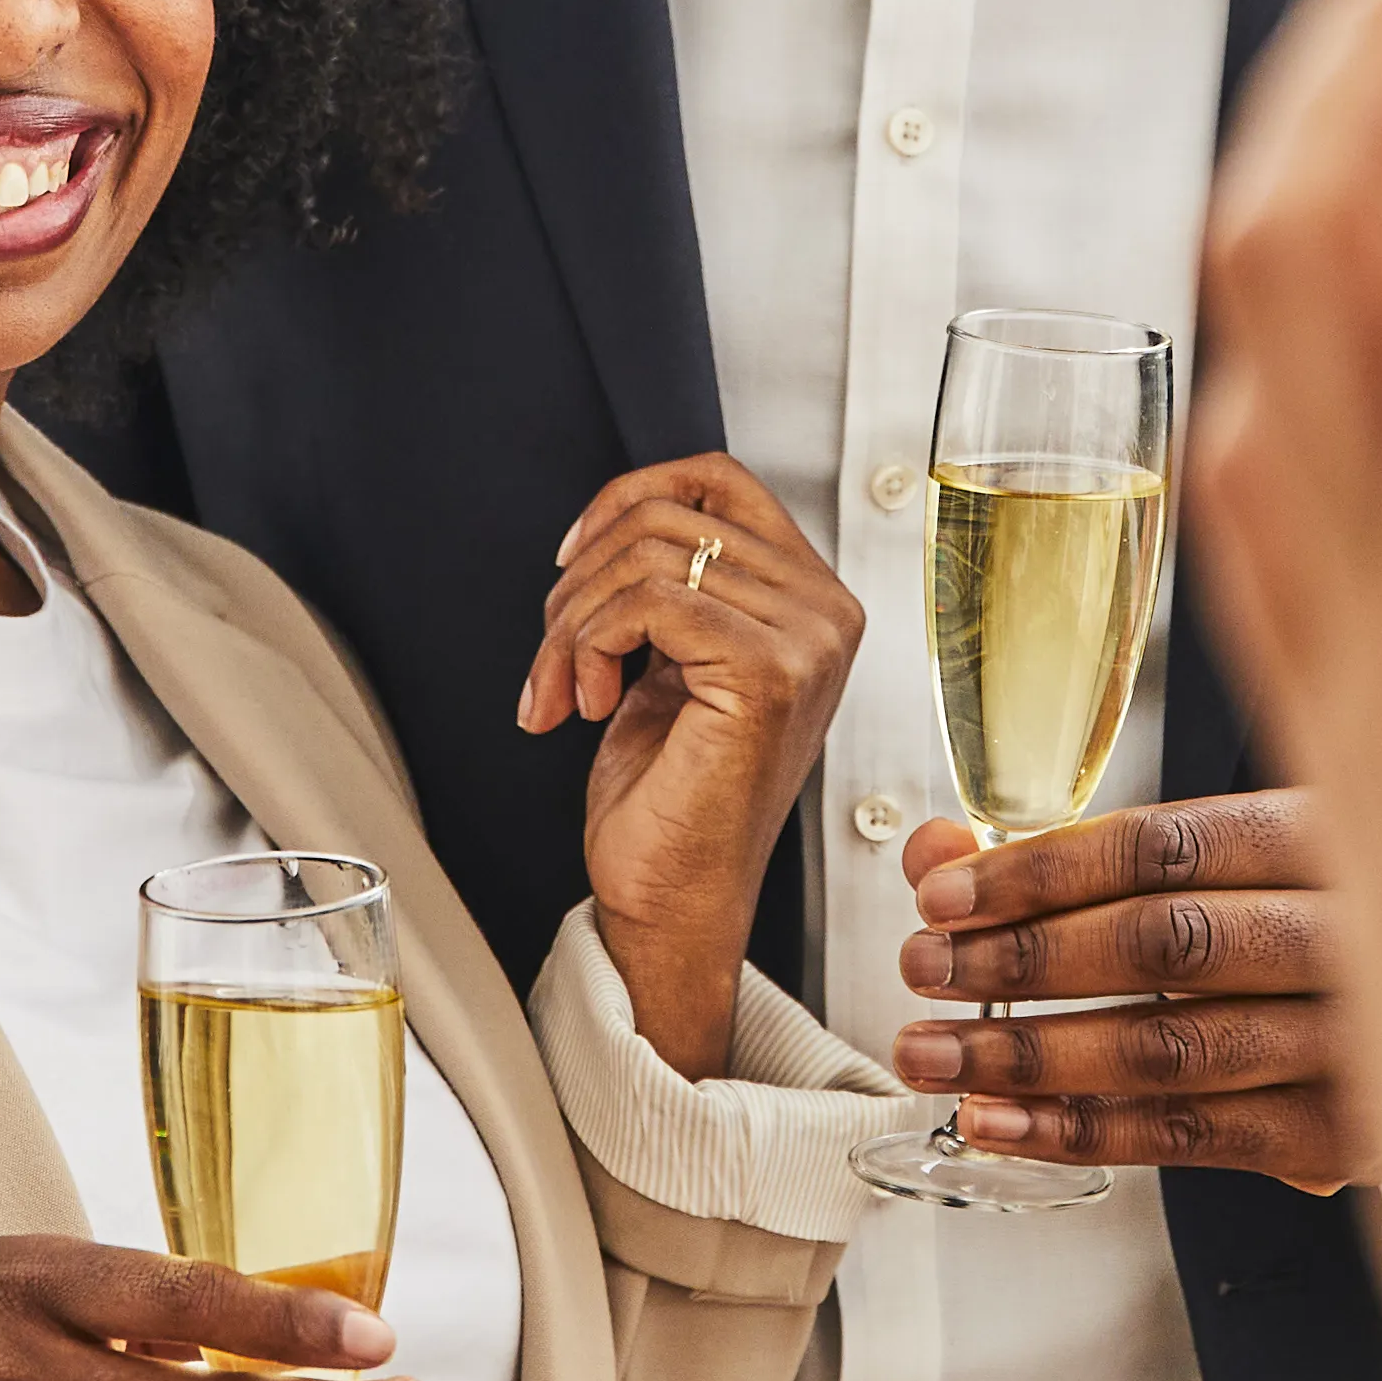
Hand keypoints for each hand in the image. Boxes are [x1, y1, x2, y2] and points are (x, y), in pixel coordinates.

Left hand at [534, 455, 858, 1075]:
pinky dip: (588, 645)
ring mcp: (806, 641)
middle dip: (580, 579)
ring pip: (648, 554)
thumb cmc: (670, 797)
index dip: (627, 497)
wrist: (671, 903)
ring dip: (572, 623)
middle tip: (555, 656)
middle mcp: (826, 613)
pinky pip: (648, 601)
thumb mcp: (673, 658)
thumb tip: (618, 515)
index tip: (571, 560)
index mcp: (812, 600)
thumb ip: (676, 581)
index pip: (718, 477)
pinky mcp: (768, 673)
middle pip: (669, 512)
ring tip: (565, 689)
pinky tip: (588, 706)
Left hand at [897, 789, 1352, 1185]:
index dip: (1042, 872)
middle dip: (1021, 960)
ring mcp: (1353, 1041)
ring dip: (1030, 1054)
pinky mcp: (1340, 1136)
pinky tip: (997, 1121)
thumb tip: (937, 850)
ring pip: (1167, 1049)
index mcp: (1321, 836)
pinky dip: (1078, 1131)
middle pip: (1162, 945)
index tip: (942, 894)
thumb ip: (1082, 858)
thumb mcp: (1231, 863)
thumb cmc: (1321, 924)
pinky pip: (1187, 1135)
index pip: (1164, 847)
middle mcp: (1349, 932)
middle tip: (923, 970)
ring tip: (933, 1053)